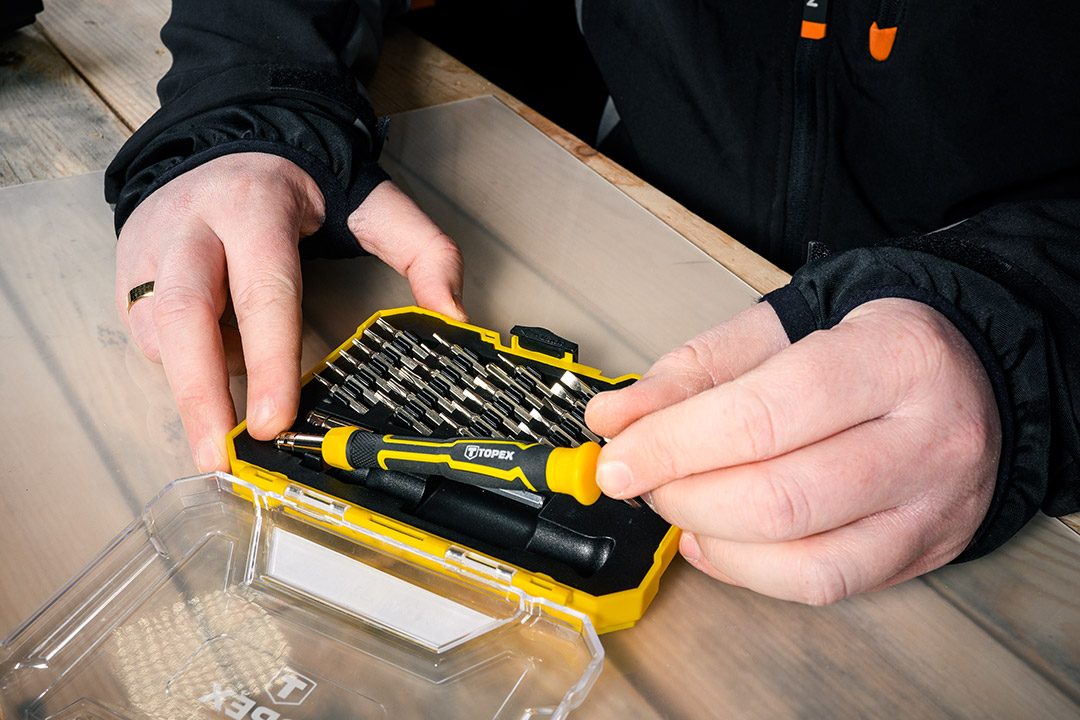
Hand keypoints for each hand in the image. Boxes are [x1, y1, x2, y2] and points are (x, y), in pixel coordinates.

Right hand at [116, 152, 465, 471]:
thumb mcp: (372, 203)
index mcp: (256, 208)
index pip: (263, 291)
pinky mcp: (128, 269)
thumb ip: (425, 252)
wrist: (224, 141)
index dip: (268, 361)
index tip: (273, 421)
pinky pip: (147, 333)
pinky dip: (181, 361)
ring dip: (193, 381)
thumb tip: (453, 315)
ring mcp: (152, 247)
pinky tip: (213, 352)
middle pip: (182, 316)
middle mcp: (193, 225)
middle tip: (219, 459)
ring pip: (157, 332)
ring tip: (230, 397)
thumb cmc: (299, 186)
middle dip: (198, 396)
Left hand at [586, 298, 1000, 603]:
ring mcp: (930, 506)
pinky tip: (715, 539)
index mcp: (891, 358)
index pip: (762, 415)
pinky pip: (823, 587)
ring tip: (679, 503)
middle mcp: (925, 438)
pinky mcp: (921, 553)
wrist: (977, 373)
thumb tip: (617, 418)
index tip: (617, 456)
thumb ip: (694, 370)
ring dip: (710, 538)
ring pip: (801, 558)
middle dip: (682, 495)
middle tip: (644, 476)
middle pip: (778, 497)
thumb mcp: (782, 328)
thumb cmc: (872, 346)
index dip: (673, 445)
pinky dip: (748, 571)